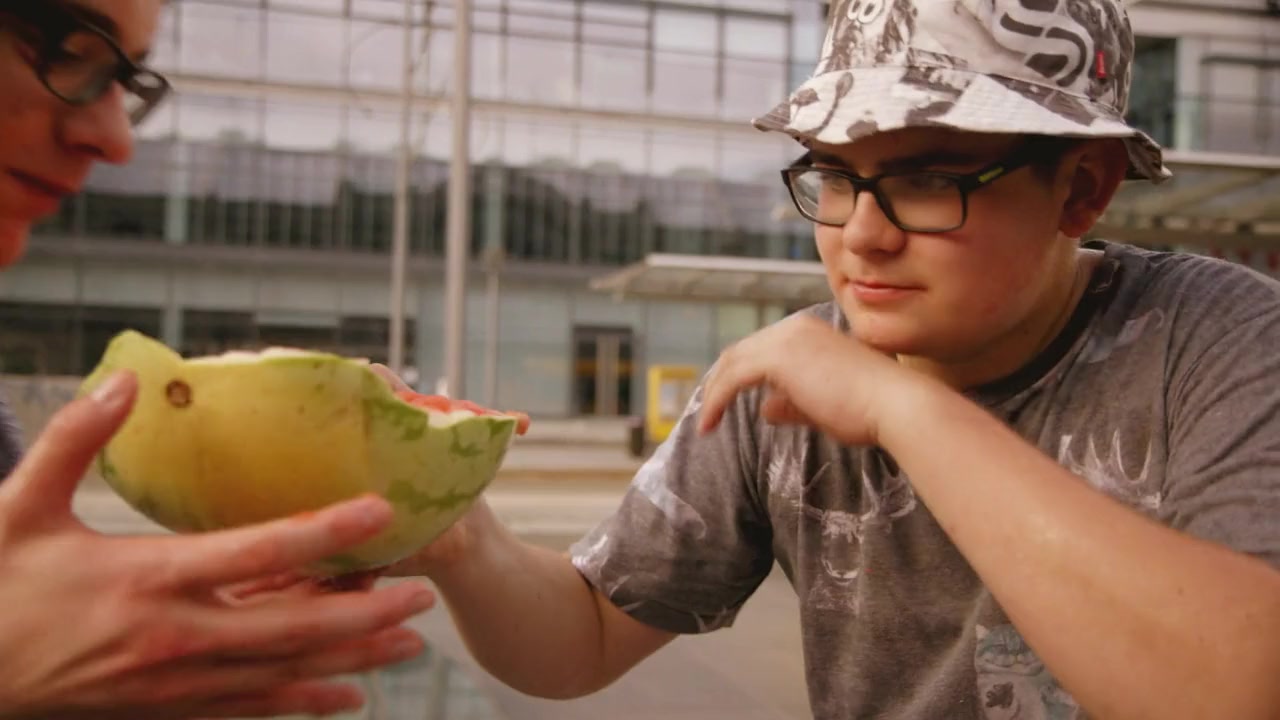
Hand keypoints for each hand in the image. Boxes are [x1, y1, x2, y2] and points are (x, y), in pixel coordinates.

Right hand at [0, 371, 436, 719]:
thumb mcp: (20, 506)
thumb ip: (74, 439)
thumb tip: (125, 379)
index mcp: (148, 579)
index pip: (258, 553)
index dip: (326, 532)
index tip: (381, 511)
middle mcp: (175, 637)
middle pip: (292, 627)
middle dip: (364, 612)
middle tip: (422, 593)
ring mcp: (174, 681)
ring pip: (282, 674)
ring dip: (349, 660)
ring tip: (407, 646)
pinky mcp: (166, 708)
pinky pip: (248, 709)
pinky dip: (301, 702)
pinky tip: (346, 699)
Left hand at [697, 313, 922, 445]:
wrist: (895, 404)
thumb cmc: (871, 409)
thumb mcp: (822, 405)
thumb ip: (791, 404)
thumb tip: (765, 409)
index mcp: (809, 332)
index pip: (762, 348)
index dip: (738, 373)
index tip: (725, 399)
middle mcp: (795, 328)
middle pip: (741, 351)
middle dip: (719, 379)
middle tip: (708, 409)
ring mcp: (786, 339)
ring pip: (733, 362)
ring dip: (714, 392)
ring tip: (705, 422)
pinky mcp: (778, 358)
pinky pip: (733, 378)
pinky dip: (717, 400)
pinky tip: (710, 424)